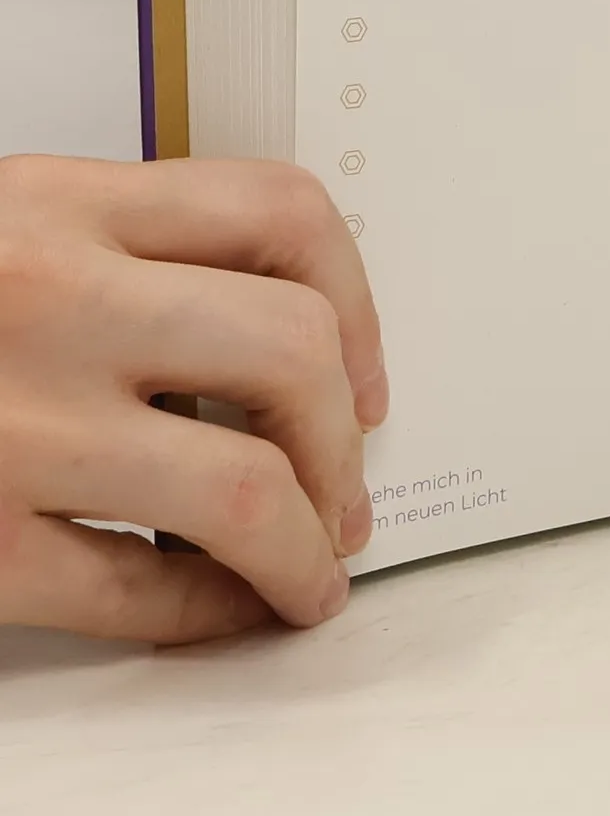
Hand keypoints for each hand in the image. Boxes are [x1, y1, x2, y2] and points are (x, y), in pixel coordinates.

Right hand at [0, 154, 385, 643]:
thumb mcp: (2, 232)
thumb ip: (122, 254)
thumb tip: (278, 341)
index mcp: (56, 203)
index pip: (279, 212)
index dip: (359, 297)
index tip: (367, 368)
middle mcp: (44, 299)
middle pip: (291, 350)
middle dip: (345, 437)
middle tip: (351, 482)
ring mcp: (6, 427)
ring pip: (240, 486)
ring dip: (307, 544)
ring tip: (315, 568)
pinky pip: (134, 590)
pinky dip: (205, 612)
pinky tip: (222, 609)